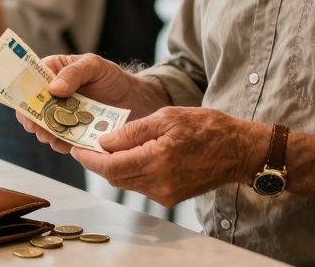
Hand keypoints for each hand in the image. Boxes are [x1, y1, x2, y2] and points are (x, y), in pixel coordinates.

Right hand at [16, 54, 171, 153]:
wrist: (134, 99)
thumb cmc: (111, 77)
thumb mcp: (94, 66)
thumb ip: (74, 72)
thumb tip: (53, 88)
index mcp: (53, 73)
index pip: (30, 80)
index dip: (24, 91)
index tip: (25, 103)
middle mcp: (53, 96)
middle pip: (32, 107)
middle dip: (32, 117)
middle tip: (37, 125)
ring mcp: (61, 116)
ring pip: (44, 127)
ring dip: (45, 133)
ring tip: (51, 135)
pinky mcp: (72, 133)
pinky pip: (60, 141)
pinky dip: (61, 144)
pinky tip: (66, 143)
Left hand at [69, 107, 266, 206]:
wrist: (238, 150)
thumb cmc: (207, 128)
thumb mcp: (167, 117)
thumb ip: (133, 131)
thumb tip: (104, 140)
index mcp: (158, 159)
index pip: (111, 166)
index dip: (89, 159)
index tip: (76, 149)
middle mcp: (159, 182)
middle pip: (115, 177)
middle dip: (98, 163)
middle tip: (85, 146)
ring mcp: (165, 193)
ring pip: (127, 182)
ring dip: (115, 167)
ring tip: (107, 149)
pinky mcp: (170, 197)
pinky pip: (141, 186)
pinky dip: (132, 171)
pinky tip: (131, 156)